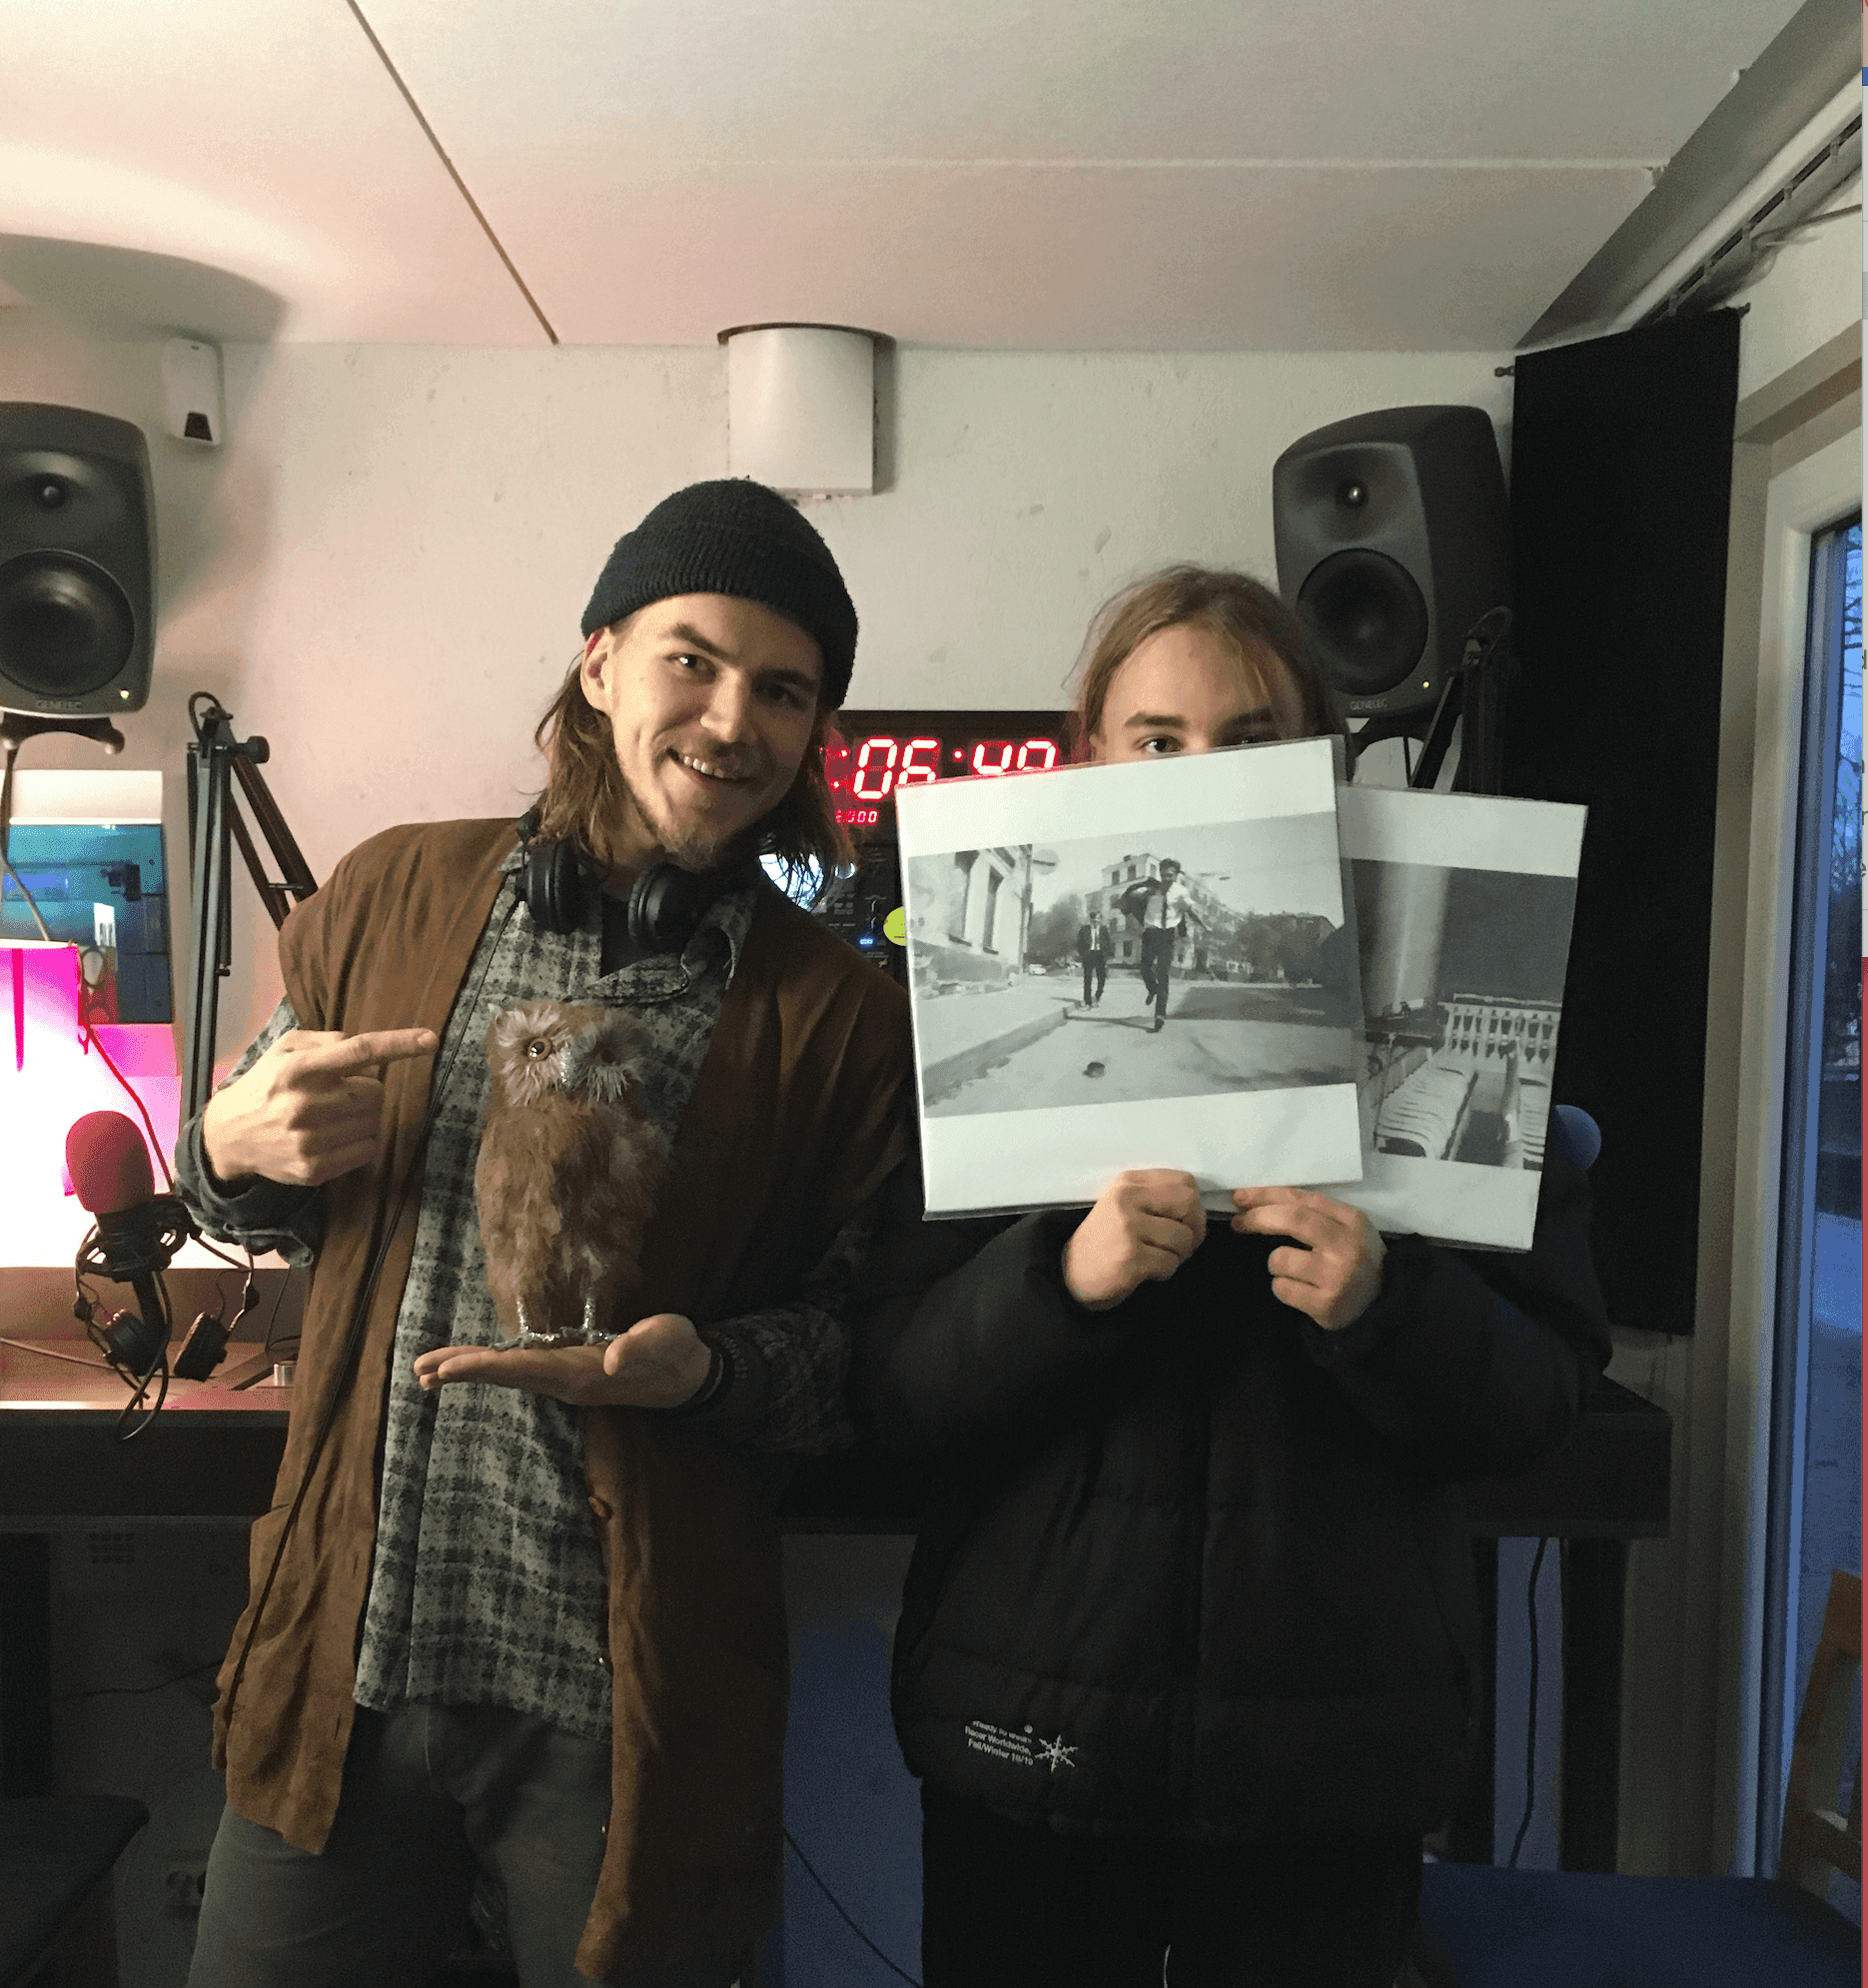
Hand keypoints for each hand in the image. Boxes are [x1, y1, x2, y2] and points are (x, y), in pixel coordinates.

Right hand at [201, 1027, 438, 1186]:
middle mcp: (306, 1104)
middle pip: (376, 1092)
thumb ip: (326, 1040)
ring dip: (363, 1116)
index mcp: (300, 1068)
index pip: (360, 1051)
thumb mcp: (285, 1049)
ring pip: (374, 1122)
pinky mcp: (315, 1169)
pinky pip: (368, 1150)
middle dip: (365, 1090)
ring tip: (332, 1115)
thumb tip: (366, 1047)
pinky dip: (361, 1140)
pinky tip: (334, 1136)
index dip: (399, 1044)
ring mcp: (311, 1140)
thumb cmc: (266, 1085)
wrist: (229, 1136)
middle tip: (338, 1093)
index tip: (430, 1040)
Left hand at [412, 1312, 712, 1407]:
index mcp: (581, 1373)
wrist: (686, 1374)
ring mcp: (565, 1381)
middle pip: (506, 1378)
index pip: (523, 1370)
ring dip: (470, 1373)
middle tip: (420, 1371)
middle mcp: (566, 1382)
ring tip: (428, 1372)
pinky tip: (471, 1367)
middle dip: (464, 1372)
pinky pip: (519, 1373)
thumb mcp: (665, 1339)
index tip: (447, 1369)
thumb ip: (639, 1347)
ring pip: (508, 1378)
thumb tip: (611, 1361)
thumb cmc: (675, 1349)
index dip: (484, 1368)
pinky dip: (490, 1369)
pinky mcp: (567, 1374)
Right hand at [1062, 1169, 1204, 1310]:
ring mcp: (1128, 1227)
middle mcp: (1127, 1199)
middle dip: (1194, 1229)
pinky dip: (1165, 1272)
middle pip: (1189, 1204)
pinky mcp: (1130, 1257)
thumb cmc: (1105, 1242)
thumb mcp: (1125, 1206)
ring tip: (1158, 1258)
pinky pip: (1170, 1263)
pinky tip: (1147, 1272)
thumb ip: (1156, 1198)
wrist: (1070, 1273)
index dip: (1194, 1205)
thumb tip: (1198, 1209)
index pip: (1184, 1181)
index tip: (1184, 1222)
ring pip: (1183, 1238)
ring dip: (1178, 1256)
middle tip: (1181, 1245)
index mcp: (1129, 1183)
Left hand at [1229, 1187, 1384, 1331]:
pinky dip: (1282, 1287)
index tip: (1240, 1197)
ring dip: (1275, 1263)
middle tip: (1238, 1222)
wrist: (1381, 1304)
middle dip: (1258, 1218)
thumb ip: (1311, 1213)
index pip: (1302, 1199)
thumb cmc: (1354, 1259)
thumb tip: (1256, 1202)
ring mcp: (1337, 1277)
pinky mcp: (1326, 1305)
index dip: (1267, 1195)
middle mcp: (1346, 1246)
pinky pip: (1282, 1288)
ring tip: (1294, 1271)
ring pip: (1279, 1259)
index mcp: (1353, 1220)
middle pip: (1292, 1220)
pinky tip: (1300, 1291)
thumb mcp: (1345, 1229)